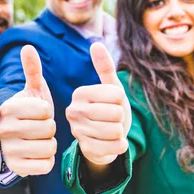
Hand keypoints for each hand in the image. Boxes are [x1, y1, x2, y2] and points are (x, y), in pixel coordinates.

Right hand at [0, 45, 56, 175]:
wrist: (16, 143)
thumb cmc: (27, 114)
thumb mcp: (30, 91)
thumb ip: (31, 70)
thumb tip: (28, 47)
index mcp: (6, 108)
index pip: (45, 110)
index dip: (47, 111)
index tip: (36, 113)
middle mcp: (2, 130)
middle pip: (48, 128)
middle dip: (49, 128)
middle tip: (38, 128)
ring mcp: (8, 150)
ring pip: (49, 147)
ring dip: (49, 144)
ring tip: (37, 140)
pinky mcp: (17, 168)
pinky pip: (47, 164)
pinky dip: (48, 160)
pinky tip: (37, 154)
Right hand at [66, 43, 130, 166]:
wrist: (103, 140)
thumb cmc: (108, 110)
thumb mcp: (110, 89)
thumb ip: (104, 67)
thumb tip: (96, 44)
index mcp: (80, 94)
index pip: (116, 94)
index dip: (120, 100)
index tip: (111, 104)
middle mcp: (73, 111)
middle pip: (116, 113)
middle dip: (120, 117)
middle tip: (111, 120)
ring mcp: (78, 131)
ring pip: (116, 131)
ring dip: (120, 132)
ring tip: (110, 131)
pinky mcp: (86, 149)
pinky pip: (116, 146)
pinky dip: (120, 145)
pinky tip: (111, 143)